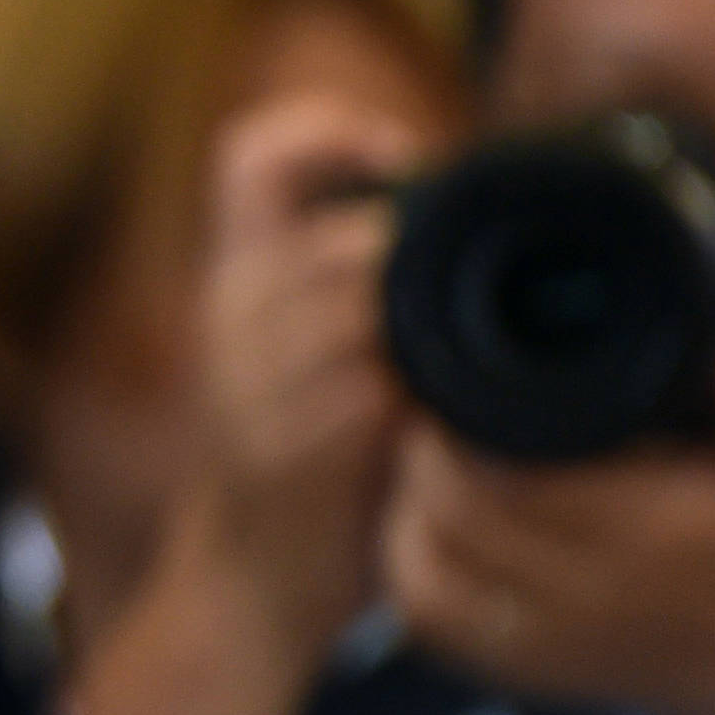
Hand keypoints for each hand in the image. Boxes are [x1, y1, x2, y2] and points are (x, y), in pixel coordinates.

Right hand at [172, 97, 424, 662]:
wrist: (244, 581)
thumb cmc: (300, 457)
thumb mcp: (294, 349)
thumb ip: (345, 282)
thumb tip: (450, 209)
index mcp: (235, 272)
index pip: (251, 155)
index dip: (330, 133)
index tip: (400, 161)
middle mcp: (232, 311)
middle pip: (343, 238)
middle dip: (427, 268)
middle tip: (481, 292)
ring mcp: (253, 381)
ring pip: (362, 307)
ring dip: (432, 331)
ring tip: (473, 359)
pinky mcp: (291, 448)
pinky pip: (373, 390)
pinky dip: (427, 399)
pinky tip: (451, 418)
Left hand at [387, 328, 714, 714]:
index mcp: (651, 538)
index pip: (519, 479)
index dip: (466, 424)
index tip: (454, 387)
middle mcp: (593, 596)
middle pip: (459, 515)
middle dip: (428, 454)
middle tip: (428, 414)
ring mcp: (551, 643)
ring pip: (427, 570)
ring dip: (407, 506)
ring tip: (421, 460)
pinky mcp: (520, 670)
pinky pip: (428, 618)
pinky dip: (404, 565)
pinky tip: (416, 521)